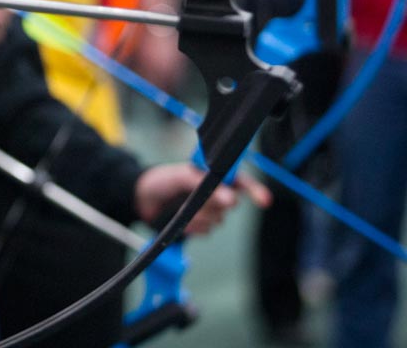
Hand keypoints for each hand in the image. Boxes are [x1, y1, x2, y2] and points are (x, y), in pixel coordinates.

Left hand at [134, 163, 270, 236]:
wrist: (142, 199)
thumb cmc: (161, 180)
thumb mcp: (181, 176)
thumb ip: (205, 185)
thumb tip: (231, 198)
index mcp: (214, 175)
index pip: (242, 182)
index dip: (256, 191)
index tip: (264, 200)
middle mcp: (216, 193)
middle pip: (229, 204)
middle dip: (213, 203)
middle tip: (195, 198)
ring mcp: (210, 210)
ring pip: (217, 220)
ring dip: (199, 215)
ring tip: (181, 205)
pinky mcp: (201, 225)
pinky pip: (206, 230)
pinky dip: (193, 226)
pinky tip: (181, 219)